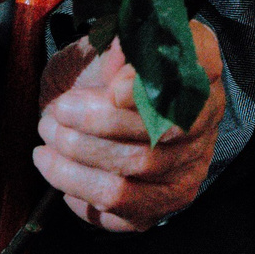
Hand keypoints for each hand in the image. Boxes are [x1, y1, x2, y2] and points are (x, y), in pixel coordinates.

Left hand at [33, 19, 226, 231]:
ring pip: (134, 171)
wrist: (95, 107)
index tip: (112, 88)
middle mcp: (206, 117)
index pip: (197, 74)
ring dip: (79, 158)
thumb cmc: (102, 71)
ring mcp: (189, 165)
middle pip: (159, 132)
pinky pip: (122, 209)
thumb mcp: (106, 43)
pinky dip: (83, 193)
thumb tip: (118, 52)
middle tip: (57, 112)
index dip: (155, 86)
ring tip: (48, 140)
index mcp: (199, 66)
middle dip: (97, 124)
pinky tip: (62, 175)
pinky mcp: (164, 201)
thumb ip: (113, 44)